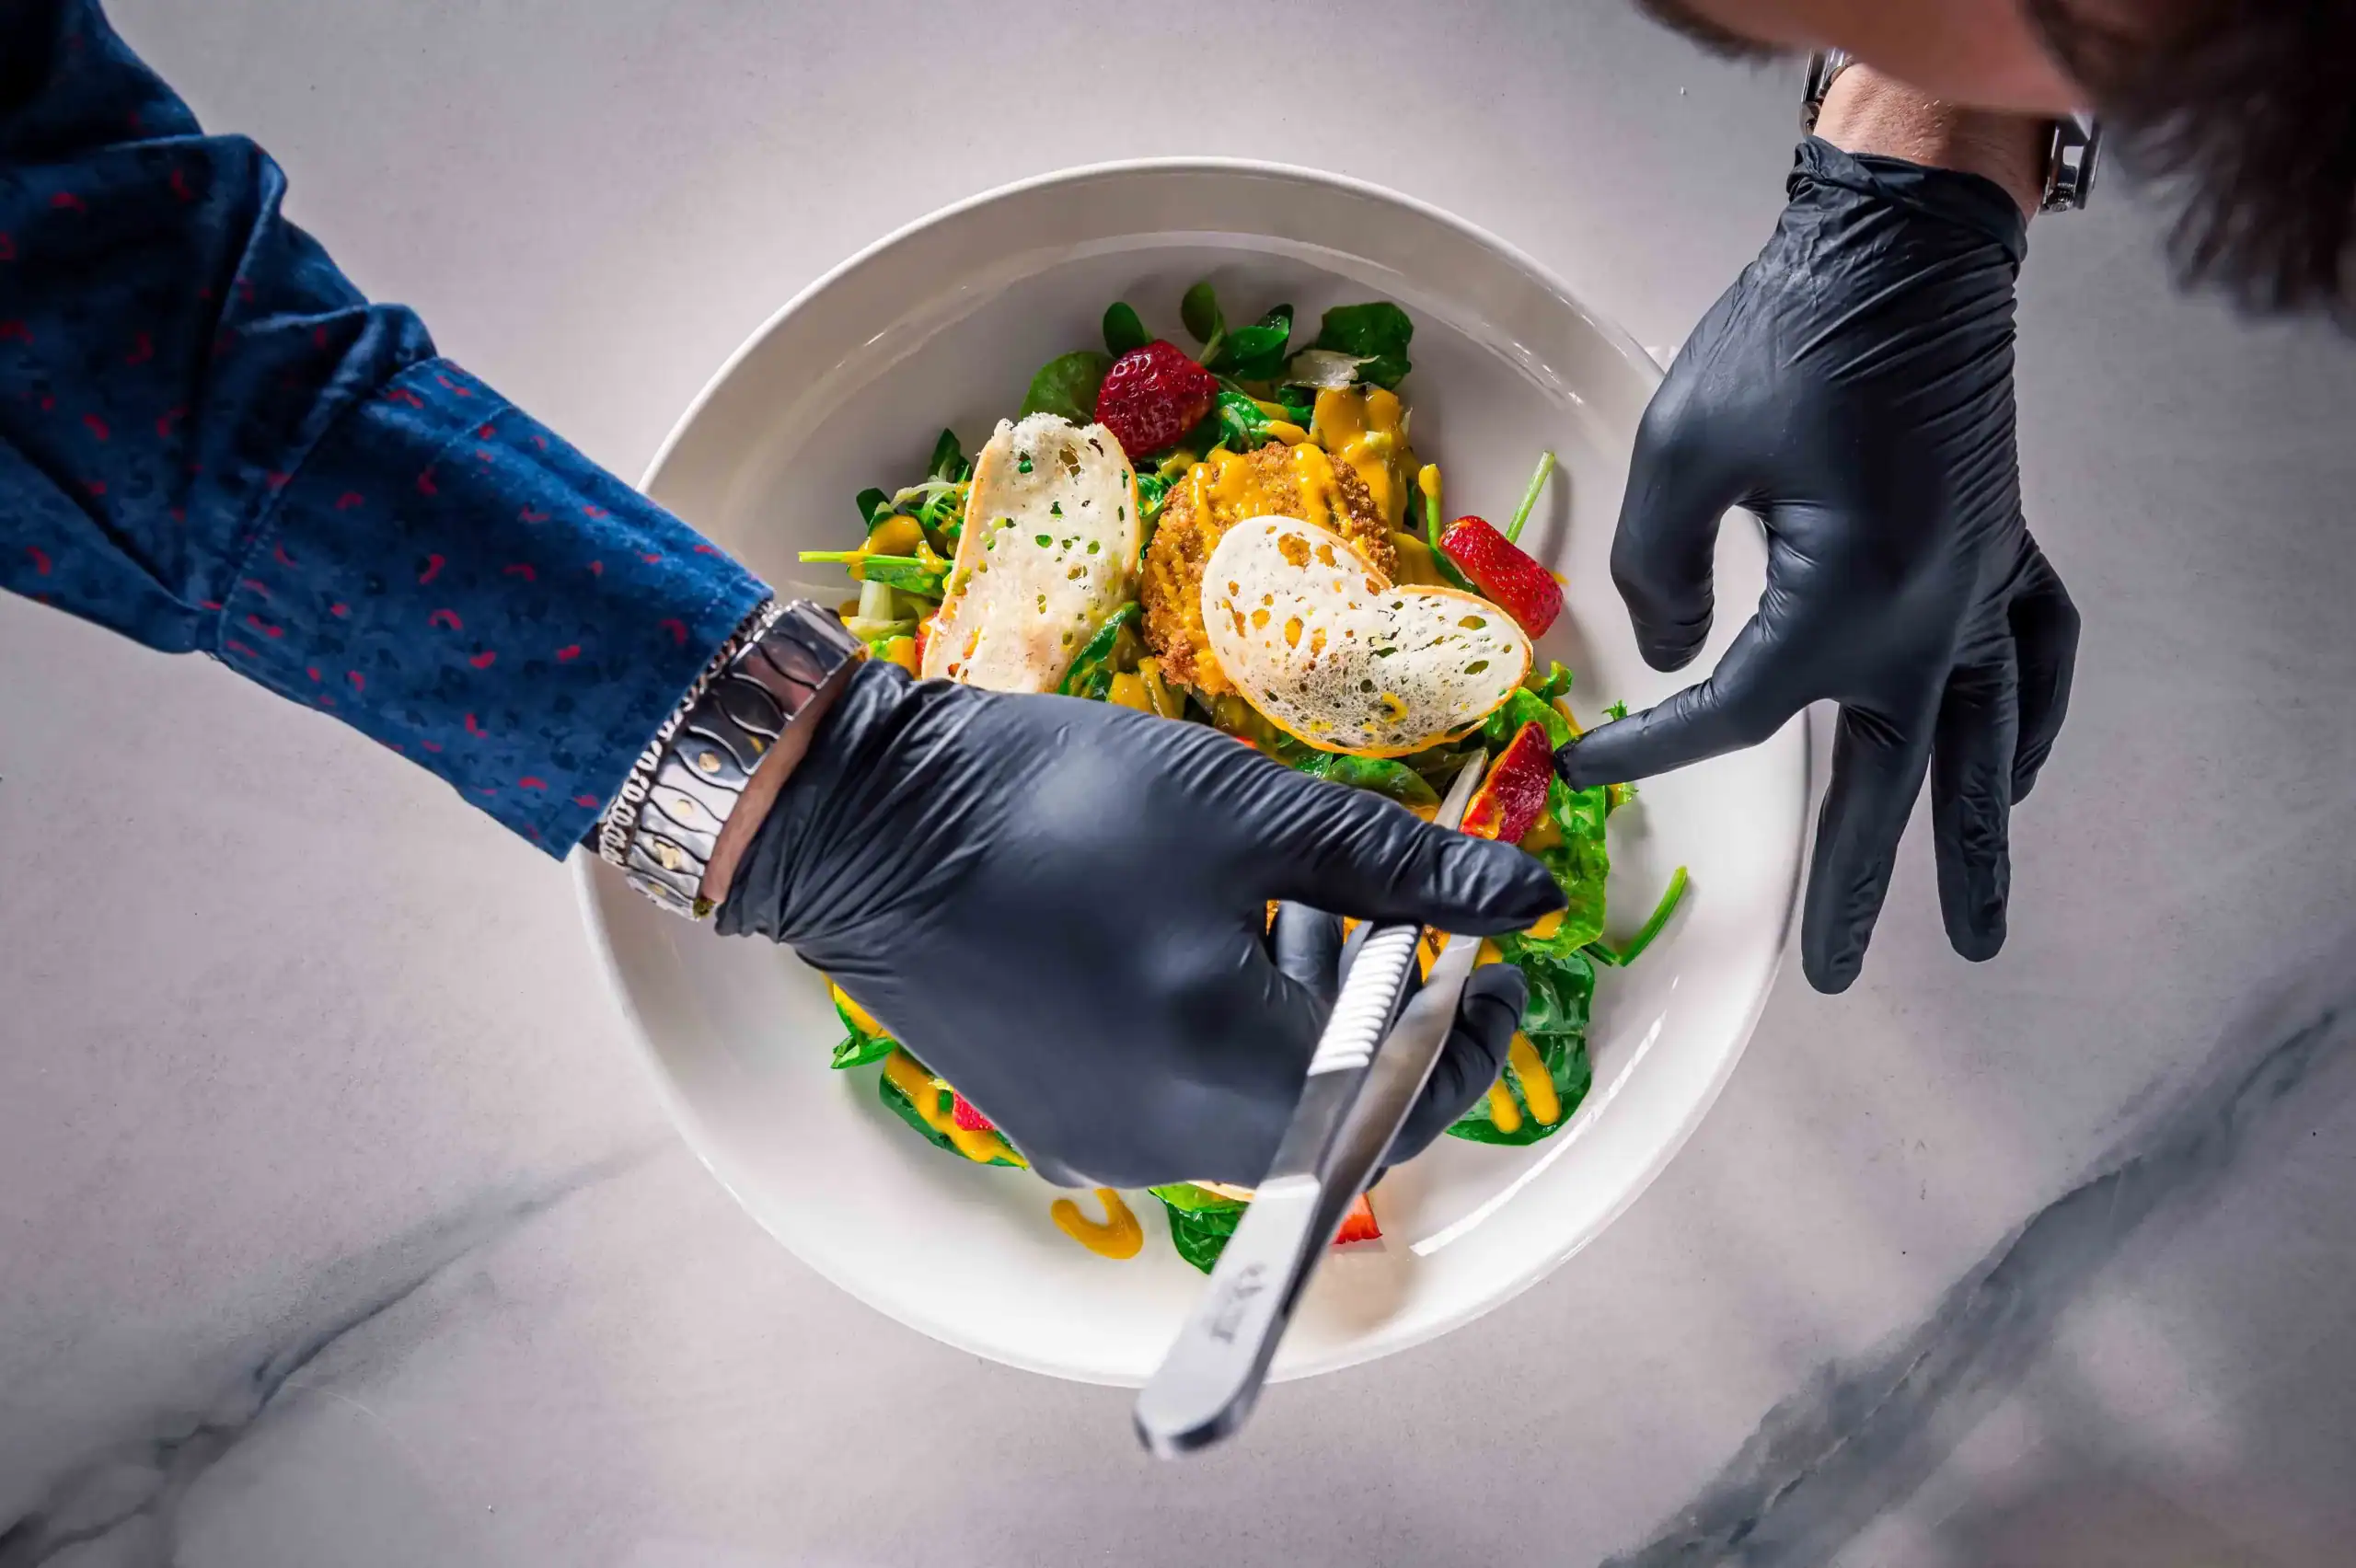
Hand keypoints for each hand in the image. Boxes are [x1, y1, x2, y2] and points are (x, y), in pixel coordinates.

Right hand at [717, 662, 1560, 1186]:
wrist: (863, 820)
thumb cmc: (1059, 802)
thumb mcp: (1252, 813)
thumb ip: (1405, 870)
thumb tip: (1528, 901)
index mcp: (1231, 1073)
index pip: (1408, 1100)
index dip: (1470, 1035)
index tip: (1488, 958)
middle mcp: (1168, 1148)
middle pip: (1336, 1115)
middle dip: (1381, 1017)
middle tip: (1378, 910)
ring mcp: (1102, 1149)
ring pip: (1259, 1112)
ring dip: (1303, 1024)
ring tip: (1282, 905)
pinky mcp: (1054, 1128)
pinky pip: (1182, 1108)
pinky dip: (1224, 1040)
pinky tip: (1197, 944)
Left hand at [1559, 126, 2079, 993]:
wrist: (1900, 254)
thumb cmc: (1786, 342)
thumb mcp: (1680, 455)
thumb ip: (1658, 575)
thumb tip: (1671, 648)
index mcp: (1840, 607)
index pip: (1728, 717)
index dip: (1648, 750)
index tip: (1583, 765)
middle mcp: (1929, 619)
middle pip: (1884, 784)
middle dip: (1855, 890)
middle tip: (1831, 980)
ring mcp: (1980, 588)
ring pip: (1981, 747)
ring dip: (1976, 843)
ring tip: (1978, 938)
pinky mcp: (2002, 550)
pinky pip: (2035, 657)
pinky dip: (2028, 720)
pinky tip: (2016, 766)